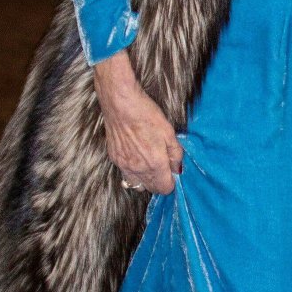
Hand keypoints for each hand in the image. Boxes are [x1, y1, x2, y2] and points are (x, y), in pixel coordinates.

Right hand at [93, 51, 183, 194]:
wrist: (120, 103)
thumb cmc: (147, 114)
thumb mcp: (169, 132)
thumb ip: (175, 154)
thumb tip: (177, 169)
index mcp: (155, 163)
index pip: (164, 188)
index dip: (171, 183)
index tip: (173, 173)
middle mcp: (138, 169)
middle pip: (151, 189)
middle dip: (159, 182)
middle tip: (163, 168)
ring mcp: (124, 165)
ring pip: (137, 184)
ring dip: (146, 180)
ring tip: (150, 164)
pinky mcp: (114, 158)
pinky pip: (126, 174)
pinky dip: (133, 171)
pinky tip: (137, 156)